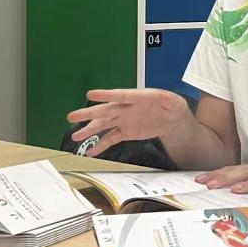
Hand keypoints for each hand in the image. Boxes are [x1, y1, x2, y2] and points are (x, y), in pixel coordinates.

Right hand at [67, 89, 192, 156]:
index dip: (106, 95)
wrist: (173, 120)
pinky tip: (90, 152)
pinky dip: (101, 145)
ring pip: (104, 125)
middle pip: (106, 110)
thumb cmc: (172, 107)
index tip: (90, 94)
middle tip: (72, 116)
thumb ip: (168, 100)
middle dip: (89, 114)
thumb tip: (164, 97)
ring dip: (90, 130)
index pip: (120, 95)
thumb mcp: (174, 102)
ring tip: (76, 136)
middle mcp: (127, 108)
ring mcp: (125, 120)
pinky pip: (111, 138)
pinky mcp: (126, 132)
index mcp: (137, 98)